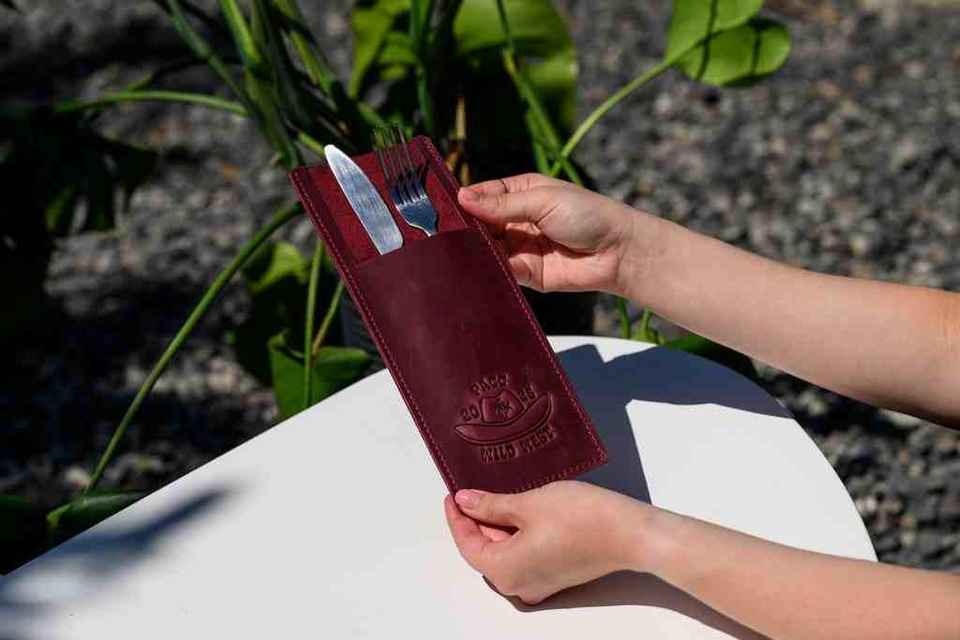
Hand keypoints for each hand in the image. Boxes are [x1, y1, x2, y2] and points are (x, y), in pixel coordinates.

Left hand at [443, 481, 652, 604]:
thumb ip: (491, 505)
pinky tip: (518, 510)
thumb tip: (465, 502)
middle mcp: (519, 584)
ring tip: (494, 494)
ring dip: (497, 526)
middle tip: (471, 490)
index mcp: (505, 570)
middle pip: (485, 551)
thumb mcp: (528, 503)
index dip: (457, 517)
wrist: (629, 532)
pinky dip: (516, 534)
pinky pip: (524, 555)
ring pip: (505, 553)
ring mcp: (539, 583)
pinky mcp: (555, 575)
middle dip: (476, 521)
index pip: (467, 544)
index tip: (452, 494)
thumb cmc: (582, 518)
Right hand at [458, 174, 650, 294]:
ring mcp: (520, 248)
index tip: (439, 207)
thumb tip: (462, 198)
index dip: (463, 201)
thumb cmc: (588, 215)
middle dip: (464, 229)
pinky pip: (501, 271)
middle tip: (439, 233)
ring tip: (453, 251)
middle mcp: (517, 220)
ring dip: (473, 251)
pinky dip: (488, 270)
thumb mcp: (543, 200)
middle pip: (480, 224)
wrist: (618, 252)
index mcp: (521, 194)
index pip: (482, 195)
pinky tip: (475, 268)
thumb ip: (502, 204)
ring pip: (487, 249)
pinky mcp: (526, 274)